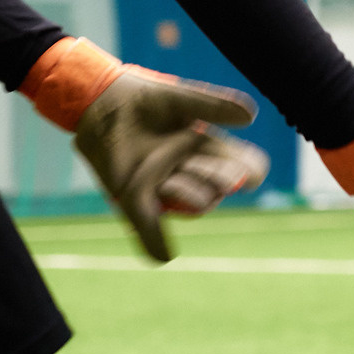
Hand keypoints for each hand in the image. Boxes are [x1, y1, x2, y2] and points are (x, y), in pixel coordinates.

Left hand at [23, 39, 270, 260]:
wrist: (103, 105)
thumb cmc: (146, 99)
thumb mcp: (180, 98)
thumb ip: (212, 105)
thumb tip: (251, 115)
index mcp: (211, 149)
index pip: (249, 169)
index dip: (251, 173)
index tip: (246, 173)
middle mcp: (195, 172)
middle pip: (224, 189)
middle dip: (215, 177)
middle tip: (189, 158)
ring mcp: (167, 188)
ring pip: (197, 205)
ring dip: (188, 193)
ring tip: (165, 175)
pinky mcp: (136, 199)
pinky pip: (151, 228)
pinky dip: (157, 244)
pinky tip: (164, 255)